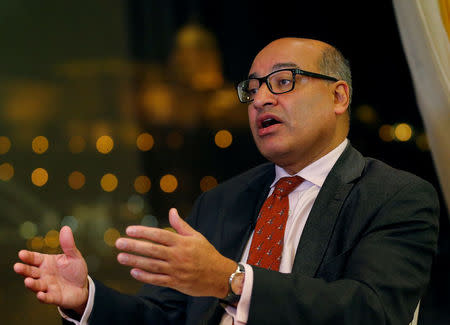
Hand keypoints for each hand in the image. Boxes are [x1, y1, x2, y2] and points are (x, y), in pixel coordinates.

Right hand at [14, 226, 88, 313]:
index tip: (21, 253)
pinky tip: (40, 295)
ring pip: (36, 285)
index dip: (28, 256)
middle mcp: (44, 274)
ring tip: (28, 281)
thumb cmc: (75, 270)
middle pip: (31, 272)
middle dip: (24, 270)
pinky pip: (47, 298)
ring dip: (32, 284)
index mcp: (46, 262)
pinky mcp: (54, 297)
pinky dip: (43, 297)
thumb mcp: (73, 256)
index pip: (34, 258)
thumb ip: (68, 244)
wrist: (83, 287)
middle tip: (17, 267)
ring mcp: (47, 286)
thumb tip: (65, 228)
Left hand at [116, 208, 236, 297]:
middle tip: (118, 243)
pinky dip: (145, 277)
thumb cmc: (207, 254)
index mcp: (182, 243)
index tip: (129, 230)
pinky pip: (157, 280)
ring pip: (152, 265)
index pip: (159, 235)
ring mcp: (176, 270)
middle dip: (134, 246)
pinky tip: (134, 272)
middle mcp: (178, 256)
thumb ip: (181, 225)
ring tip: (121, 257)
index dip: (143, 232)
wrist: (219, 276)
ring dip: (135, 261)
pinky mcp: (176, 283)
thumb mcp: (196, 236)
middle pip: (152, 250)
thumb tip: (171, 210)